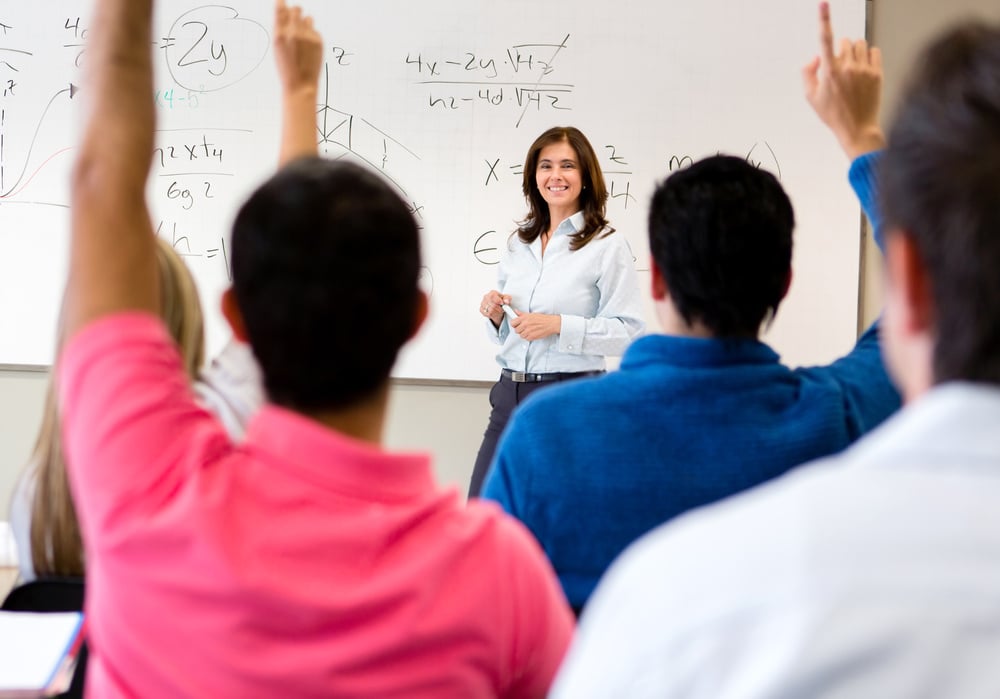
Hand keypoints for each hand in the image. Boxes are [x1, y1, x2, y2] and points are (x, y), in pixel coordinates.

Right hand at [274, 0, 322, 95]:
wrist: (300, 85)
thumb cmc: (286, 68)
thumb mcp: (278, 48)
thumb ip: (282, 30)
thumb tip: (286, 11)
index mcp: (279, 34)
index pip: (281, 9)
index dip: (282, 3)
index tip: (282, 1)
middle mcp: (293, 33)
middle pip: (297, 9)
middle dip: (296, 11)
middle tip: (296, 17)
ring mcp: (307, 36)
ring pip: (308, 18)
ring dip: (305, 23)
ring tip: (302, 37)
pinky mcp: (318, 41)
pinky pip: (315, 31)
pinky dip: (312, 37)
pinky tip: (309, 49)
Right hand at [480, 290, 511, 326]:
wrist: (498, 306)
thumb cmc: (502, 301)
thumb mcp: (507, 298)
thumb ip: (507, 298)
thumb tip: (506, 301)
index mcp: (492, 292)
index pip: (492, 296)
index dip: (498, 301)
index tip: (502, 303)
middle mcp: (486, 297)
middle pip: (493, 305)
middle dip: (499, 309)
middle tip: (503, 309)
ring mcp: (482, 303)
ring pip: (490, 311)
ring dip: (497, 312)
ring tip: (499, 311)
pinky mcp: (481, 309)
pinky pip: (487, 314)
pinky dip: (493, 315)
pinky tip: (495, 313)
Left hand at [510, 313, 559, 340]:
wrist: (551, 323)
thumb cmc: (542, 319)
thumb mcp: (531, 314)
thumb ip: (522, 314)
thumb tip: (516, 312)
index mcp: (524, 318)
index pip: (512, 323)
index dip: (514, 324)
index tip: (516, 324)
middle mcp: (526, 324)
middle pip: (516, 330)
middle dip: (519, 329)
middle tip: (523, 328)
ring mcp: (528, 331)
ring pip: (521, 335)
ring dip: (524, 334)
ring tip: (529, 330)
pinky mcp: (532, 336)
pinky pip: (526, 338)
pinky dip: (528, 337)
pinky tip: (532, 333)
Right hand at [802, 2, 884, 158]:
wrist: (857, 129)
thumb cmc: (832, 114)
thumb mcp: (810, 97)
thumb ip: (807, 73)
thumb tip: (816, 57)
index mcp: (829, 72)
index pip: (825, 40)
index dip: (823, 19)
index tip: (823, 4)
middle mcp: (847, 67)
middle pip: (846, 41)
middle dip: (841, 49)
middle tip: (839, 66)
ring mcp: (864, 70)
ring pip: (860, 44)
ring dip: (855, 51)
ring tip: (852, 68)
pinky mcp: (877, 73)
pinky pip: (874, 51)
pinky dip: (868, 56)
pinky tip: (863, 69)